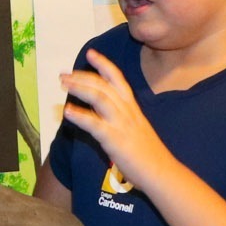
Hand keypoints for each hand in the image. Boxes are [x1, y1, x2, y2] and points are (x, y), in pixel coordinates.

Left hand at [59, 50, 172, 191]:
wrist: (162, 172)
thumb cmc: (148, 154)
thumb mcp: (135, 128)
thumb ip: (119, 117)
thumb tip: (98, 111)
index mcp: (132, 107)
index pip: (118, 79)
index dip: (104, 65)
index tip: (91, 53)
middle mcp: (127, 111)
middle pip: (104, 85)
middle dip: (82, 76)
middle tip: (63, 74)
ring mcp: (121, 124)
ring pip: (99, 98)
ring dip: (79, 88)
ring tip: (63, 84)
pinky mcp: (115, 140)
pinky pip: (95, 125)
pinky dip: (80, 116)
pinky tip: (67, 112)